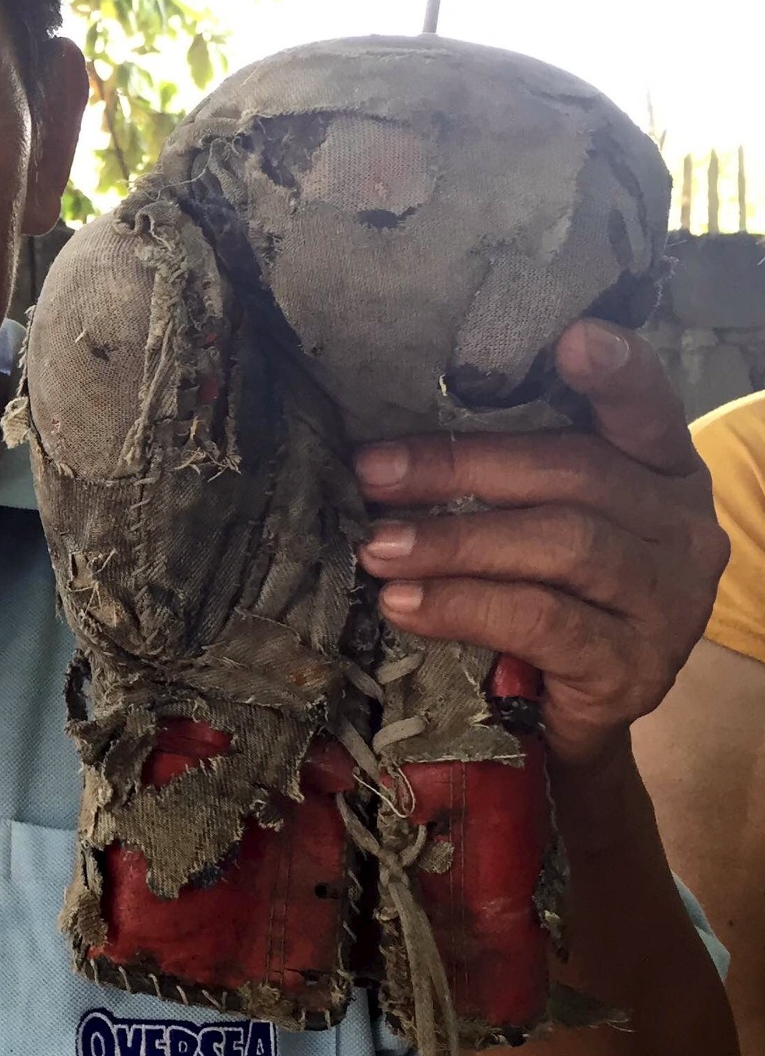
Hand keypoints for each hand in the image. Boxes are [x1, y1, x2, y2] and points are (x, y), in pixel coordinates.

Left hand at [351, 320, 728, 770]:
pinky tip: (404, 606)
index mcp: (662, 474)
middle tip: (372, 473)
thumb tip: (388, 447)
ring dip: (453, 542)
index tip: (573, 336)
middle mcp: (683, 529)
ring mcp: (668, 601)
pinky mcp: (633, 667)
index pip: (646, 412)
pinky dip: (464, 606)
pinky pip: (542, 621)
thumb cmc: (546, 598)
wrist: (566, 719)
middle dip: (461, 467)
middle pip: (574, 474)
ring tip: (376, 549)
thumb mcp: (539, 527)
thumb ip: (509, 479)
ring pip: (560, 545)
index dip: (616, 375)